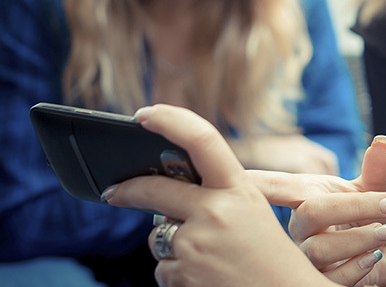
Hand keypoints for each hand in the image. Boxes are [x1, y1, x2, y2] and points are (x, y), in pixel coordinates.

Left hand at [102, 105, 368, 285]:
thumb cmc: (273, 258)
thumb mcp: (253, 214)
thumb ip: (216, 198)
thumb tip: (167, 193)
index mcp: (239, 190)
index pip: (202, 139)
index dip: (170, 120)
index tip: (145, 114)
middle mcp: (215, 212)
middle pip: (153, 190)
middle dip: (126, 190)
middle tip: (113, 191)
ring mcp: (196, 244)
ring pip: (159, 237)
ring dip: (172, 246)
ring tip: (210, 259)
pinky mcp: (183, 274)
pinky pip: (164, 269)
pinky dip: (178, 274)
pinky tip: (207, 277)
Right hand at [265, 136, 385, 286]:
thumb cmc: (374, 214)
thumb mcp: (379, 189)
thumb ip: (378, 168)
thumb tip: (383, 142)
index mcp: (305, 195)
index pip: (272, 185)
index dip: (254, 182)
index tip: (240, 177)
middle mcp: (298, 226)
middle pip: (310, 213)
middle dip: (355, 207)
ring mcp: (303, 256)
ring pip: (318, 250)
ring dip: (360, 239)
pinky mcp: (313, 280)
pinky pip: (328, 278)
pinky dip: (357, 267)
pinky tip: (376, 257)